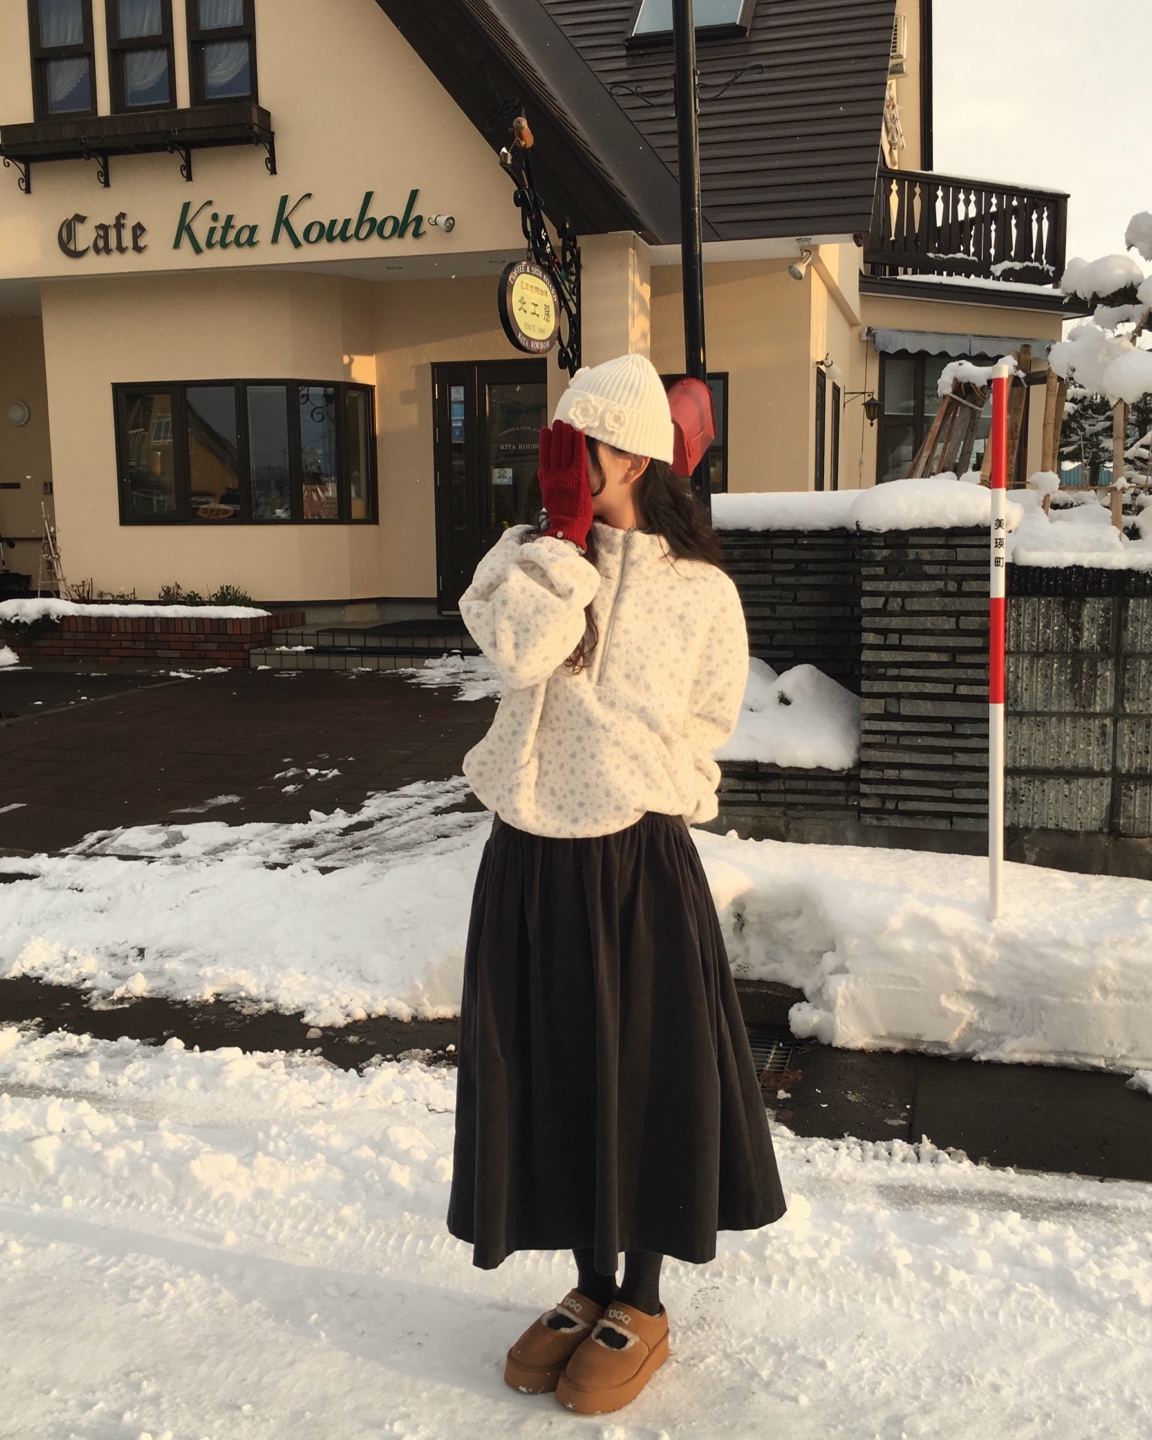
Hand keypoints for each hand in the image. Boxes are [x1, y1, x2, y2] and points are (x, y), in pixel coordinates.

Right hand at [538, 420, 592, 550]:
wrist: (566, 525)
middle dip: (556, 434)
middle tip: (558, 422)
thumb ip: (545, 482)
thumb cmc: (560, 514)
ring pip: (565, 450)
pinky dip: (578, 444)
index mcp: (547, 479)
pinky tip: (580, 434)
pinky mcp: (578, 477)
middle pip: (554, 449)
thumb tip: (542, 471)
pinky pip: (578, 456)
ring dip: (566, 435)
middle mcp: (555, 474)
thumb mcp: (548, 496)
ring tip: (568, 424)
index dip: (545, 442)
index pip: (545, 456)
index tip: (545, 431)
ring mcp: (566, 475)